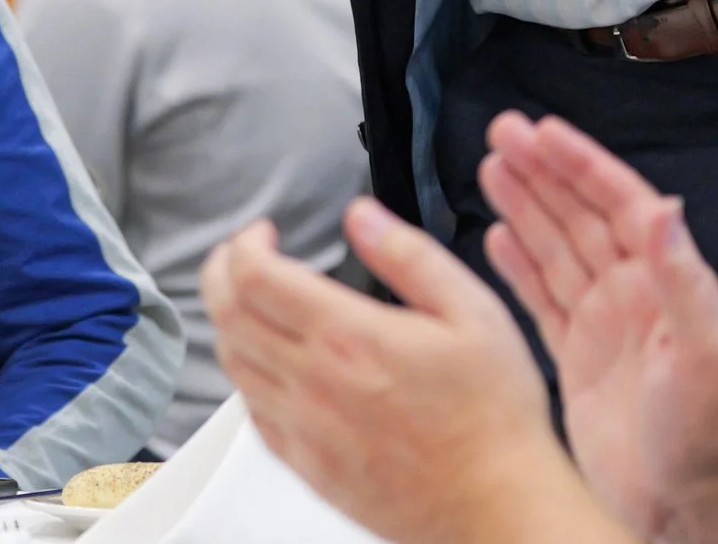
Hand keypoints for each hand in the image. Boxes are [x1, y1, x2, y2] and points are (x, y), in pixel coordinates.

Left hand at [203, 200, 636, 543]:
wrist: (495, 502)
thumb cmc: (491, 414)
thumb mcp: (470, 309)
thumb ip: (408, 254)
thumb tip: (361, 215)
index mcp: (348, 337)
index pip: (255, 279)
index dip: (245, 244)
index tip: (263, 234)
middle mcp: (314, 384)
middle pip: (228, 316)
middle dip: (222, 272)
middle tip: (241, 256)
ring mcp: (304, 430)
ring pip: (232, 364)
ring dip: (228, 321)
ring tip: (250, 302)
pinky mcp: (307, 467)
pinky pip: (251, 413)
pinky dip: (246, 375)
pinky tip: (269, 363)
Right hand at [479, 113, 717, 543]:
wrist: (694, 507)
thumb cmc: (716, 436)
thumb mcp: (706, 353)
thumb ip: (684, 280)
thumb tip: (665, 212)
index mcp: (665, 283)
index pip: (619, 203)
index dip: (581, 164)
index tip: (545, 131)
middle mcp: (633, 296)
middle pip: (580, 216)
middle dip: (542, 172)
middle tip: (504, 132)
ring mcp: (604, 326)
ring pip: (556, 250)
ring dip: (525, 208)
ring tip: (493, 168)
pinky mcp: (578, 361)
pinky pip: (542, 300)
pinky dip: (519, 268)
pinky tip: (498, 239)